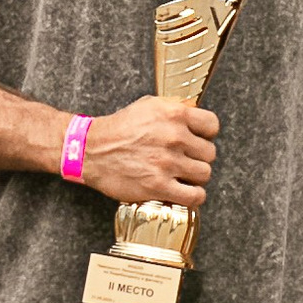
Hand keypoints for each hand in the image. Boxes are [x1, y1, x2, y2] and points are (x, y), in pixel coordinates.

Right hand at [79, 96, 217, 209]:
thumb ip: (175, 110)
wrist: (90, 150)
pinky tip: (184, 192)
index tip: (198, 140)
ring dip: (195, 177)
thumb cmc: (118, 128)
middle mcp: (174, 137)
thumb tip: (195, 116)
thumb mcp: (149, 106)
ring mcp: (167, 162)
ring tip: (182, 176)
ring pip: (204, 174)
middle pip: (210, 153)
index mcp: (173, 114)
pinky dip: (194, 196)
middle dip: (199, 157)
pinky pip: (195, 196)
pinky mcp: (158, 185)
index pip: (212, 125)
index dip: (206, 135)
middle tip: (185, 160)